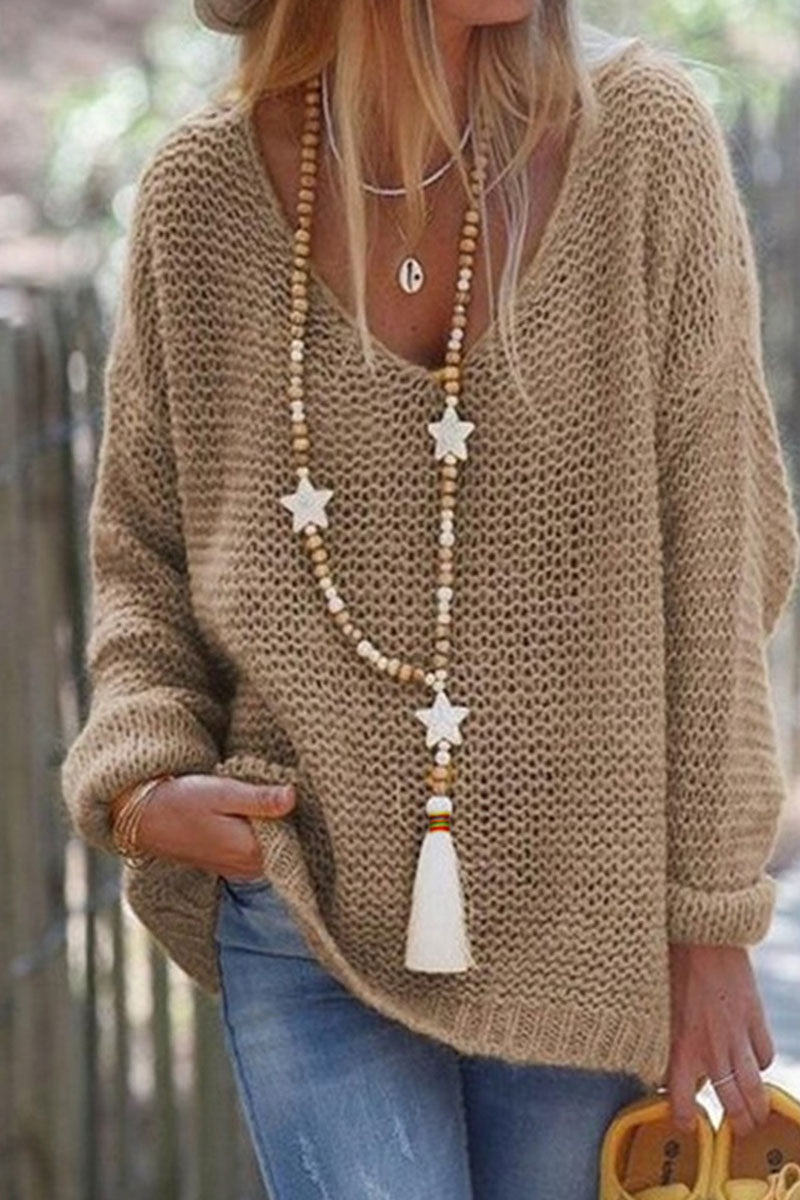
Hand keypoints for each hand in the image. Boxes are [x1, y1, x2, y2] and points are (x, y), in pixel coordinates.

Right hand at [109, 773, 295, 880]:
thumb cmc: (182, 801)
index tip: (304, 788)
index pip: (297, 835)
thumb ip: (259, 799)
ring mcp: (241, 868)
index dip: (303, 812)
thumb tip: (293, 797)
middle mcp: (249, 867)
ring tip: (274, 795)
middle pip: (289, 842)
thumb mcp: (222, 792)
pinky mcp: (233, 862)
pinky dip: (266, 830)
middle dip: (292, 818)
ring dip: (278, 824)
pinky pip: (262, 848)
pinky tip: (260, 811)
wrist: (144, 818)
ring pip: (276, 845)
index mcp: (251, 851)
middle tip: (290, 786)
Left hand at [666, 942, 774, 1136]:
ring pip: (756, 1088)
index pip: (680, 1101)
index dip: (683, 1120)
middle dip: (738, 1123)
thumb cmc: (668, 962)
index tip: (686, 1125)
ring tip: (756, 1114)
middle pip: (733, 1104)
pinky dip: (761, 1062)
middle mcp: (711, 1047)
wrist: (699, 930)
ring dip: (758, 1106)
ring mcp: (737, 1034)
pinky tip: (754, 1060)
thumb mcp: (654, 1005)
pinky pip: (765, 1054)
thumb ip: (661, 1039)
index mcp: (680, 1046)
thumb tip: (660, 1065)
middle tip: (738, 1128)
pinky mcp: (754, 1016)